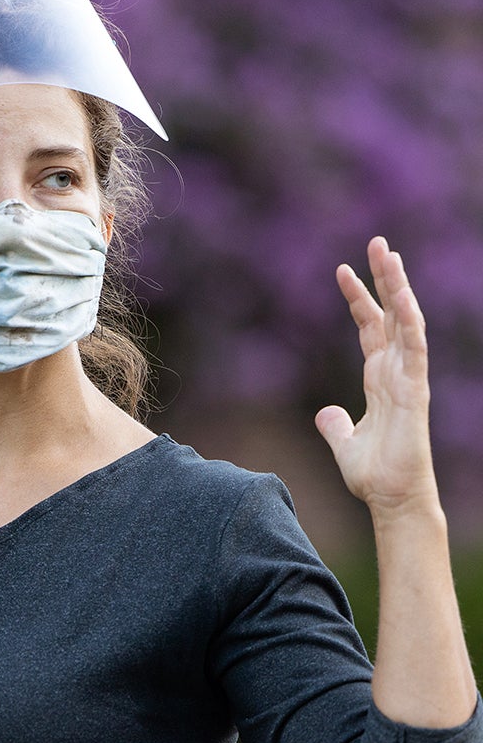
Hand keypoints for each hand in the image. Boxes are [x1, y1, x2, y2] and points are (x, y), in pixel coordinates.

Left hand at [314, 237, 438, 514]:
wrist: (391, 500)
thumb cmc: (374, 475)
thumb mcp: (344, 443)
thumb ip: (335, 425)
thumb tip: (325, 413)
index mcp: (381, 379)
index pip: (370, 329)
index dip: (359, 299)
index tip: (342, 270)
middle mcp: (397, 373)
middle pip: (391, 315)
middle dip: (384, 279)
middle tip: (376, 242)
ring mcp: (410, 379)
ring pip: (406, 323)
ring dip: (398, 288)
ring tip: (388, 254)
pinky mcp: (416, 392)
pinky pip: (415, 350)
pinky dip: (409, 322)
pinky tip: (402, 297)